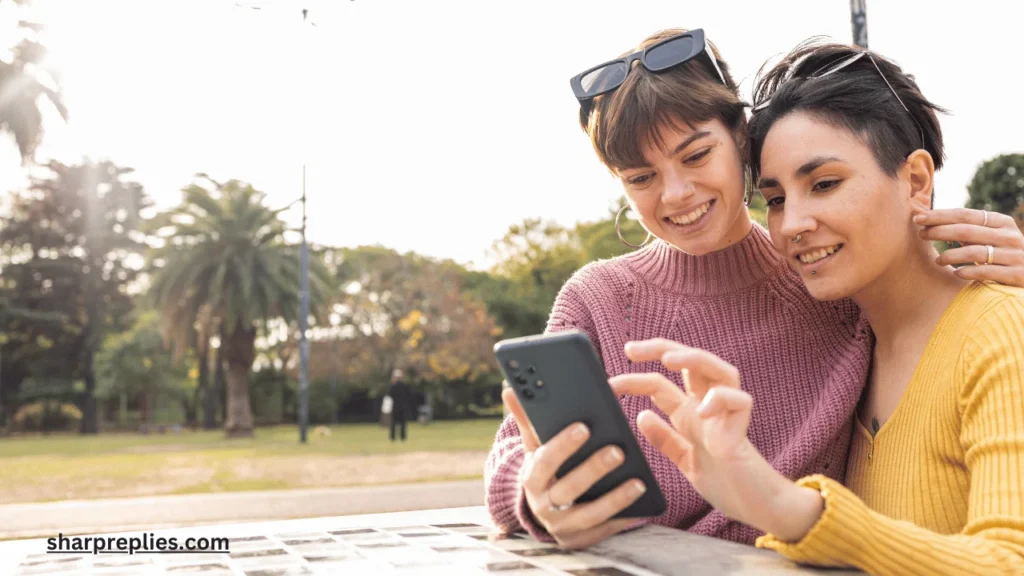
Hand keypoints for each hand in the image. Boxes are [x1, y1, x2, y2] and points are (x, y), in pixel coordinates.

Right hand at [501, 386, 645, 548]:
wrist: (545, 512)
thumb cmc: (547, 470)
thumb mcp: (535, 448)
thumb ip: (527, 420)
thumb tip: (509, 389)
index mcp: (531, 478)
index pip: (544, 461)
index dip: (563, 445)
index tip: (584, 427)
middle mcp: (544, 506)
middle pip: (569, 488)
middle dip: (593, 469)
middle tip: (618, 450)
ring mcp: (563, 527)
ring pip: (590, 514)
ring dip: (615, 499)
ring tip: (638, 481)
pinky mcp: (582, 540)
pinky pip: (605, 530)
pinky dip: (623, 518)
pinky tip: (642, 503)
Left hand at [609, 340, 822, 541]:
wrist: (756, 507)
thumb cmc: (724, 481)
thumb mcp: (684, 459)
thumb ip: (666, 439)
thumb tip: (642, 415)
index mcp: (690, 413)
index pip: (661, 383)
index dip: (635, 378)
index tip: (610, 381)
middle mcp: (708, 408)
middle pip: (691, 363)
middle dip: (661, 349)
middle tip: (631, 349)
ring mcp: (726, 416)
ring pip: (720, 370)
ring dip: (694, 359)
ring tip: (669, 360)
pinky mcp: (741, 431)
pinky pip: (740, 402)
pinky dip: (722, 399)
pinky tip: (703, 410)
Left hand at [915, 208, 1023, 286]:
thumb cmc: (1004, 254)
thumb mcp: (991, 237)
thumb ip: (969, 230)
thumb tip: (933, 222)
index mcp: (1001, 222)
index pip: (965, 215)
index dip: (939, 216)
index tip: (918, 218)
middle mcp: (1009, 236)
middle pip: (966, 231)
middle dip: (939, 231)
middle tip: (921, 234)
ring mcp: (1015, 255)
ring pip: (974, 252)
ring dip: (950, 255)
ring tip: (937, 260)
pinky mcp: (1017, 274)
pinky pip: (986, 272)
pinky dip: (968, 272)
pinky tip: (956, 273)